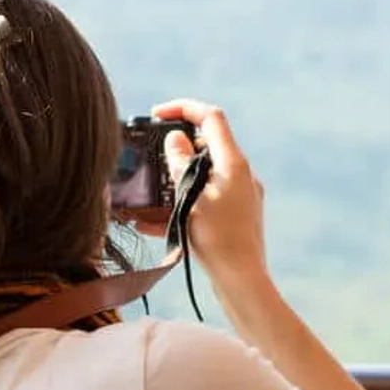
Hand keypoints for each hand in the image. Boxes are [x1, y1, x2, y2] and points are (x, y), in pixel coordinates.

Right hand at [150, 99, 268, 290]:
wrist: (241, 281)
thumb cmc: (218, 240)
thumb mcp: (192, 198)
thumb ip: (181, 165)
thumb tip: (176, 138)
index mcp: (234, 163)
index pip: (211, 117)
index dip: (183, 108)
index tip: (157, 113)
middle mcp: (241, 175)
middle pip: (206, 146)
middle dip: (175, 150)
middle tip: (151, 160)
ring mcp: (240, 197)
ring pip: (202, 177)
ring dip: (174, 182)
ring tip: (148, 197)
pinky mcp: (234, 218)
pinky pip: (204, 202)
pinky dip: (181, 206)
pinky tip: (152, 223)